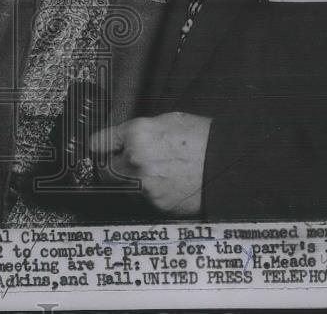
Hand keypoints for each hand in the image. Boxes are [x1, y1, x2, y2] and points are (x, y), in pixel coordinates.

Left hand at [90, 112, 211, 216]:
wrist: (229, 161)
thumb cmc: (202, 137)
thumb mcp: (167, 121)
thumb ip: (139, 131)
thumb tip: (121, 139)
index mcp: (137, 134)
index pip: (100, 143)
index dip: (99, 147)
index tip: (97, 150)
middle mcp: (136, 160)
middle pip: (105, 170)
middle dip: (111, 168)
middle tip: (122, 165)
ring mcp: (146, 185)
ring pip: (123, 188)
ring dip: (129, 183)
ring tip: (153, 175)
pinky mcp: (157, 204)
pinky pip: (143, 201)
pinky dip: (149, 195)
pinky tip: (166, 185)